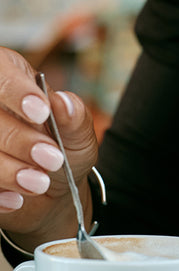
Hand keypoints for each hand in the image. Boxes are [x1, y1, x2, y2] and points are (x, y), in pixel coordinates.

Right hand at [0, 47, 98, 244]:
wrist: (53, 191)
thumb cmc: (64, 150)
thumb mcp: (79, 134)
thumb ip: (75, 117)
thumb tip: (63, 102)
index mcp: (13, 77)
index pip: (2, 71)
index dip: (16, 90)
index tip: (42, 112)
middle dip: (20, 140)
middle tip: (52, 159)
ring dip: (10, 169)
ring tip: (40, 182)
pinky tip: (16, 198)